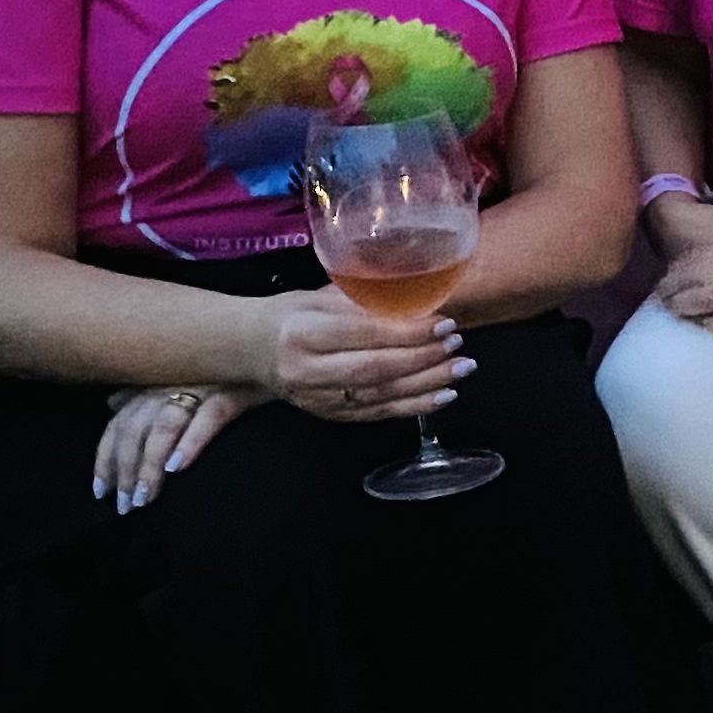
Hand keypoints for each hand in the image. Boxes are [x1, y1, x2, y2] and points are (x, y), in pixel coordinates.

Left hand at [92, 382, 265, 508]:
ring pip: (162, 427)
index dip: (106, 458)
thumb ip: (145, 390)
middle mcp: (174, 378)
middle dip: (125, 470)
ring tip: (145, 498)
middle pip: (134, 429)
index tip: (101, 490)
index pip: (119, 423)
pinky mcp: (238, 390)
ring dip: (148, 465)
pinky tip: (177, 467)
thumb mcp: (182, 375)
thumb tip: (113, 401)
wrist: (279, 346)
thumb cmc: (228, 365)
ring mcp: (205, 383)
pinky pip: (209, 417)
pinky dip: (190, 442)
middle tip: (125, 506)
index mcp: (158, 377)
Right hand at [256, 288, 471, 424]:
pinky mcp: (329, 414)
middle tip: (457, 344)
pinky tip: (444, 395)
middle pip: (374, 369)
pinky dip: (415, 406)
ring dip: (428, 384)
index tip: (443, 322)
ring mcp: (317, 398)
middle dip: (423, 358)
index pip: (362, 334)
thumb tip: (417, 301)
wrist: (250, 350)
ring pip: (380, 395)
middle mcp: (307, 371)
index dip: (406, 331)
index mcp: (302, 334)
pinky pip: (379, 414)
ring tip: (462, 368)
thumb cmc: (290, 316)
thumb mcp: (318, 298)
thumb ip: (363, 300)